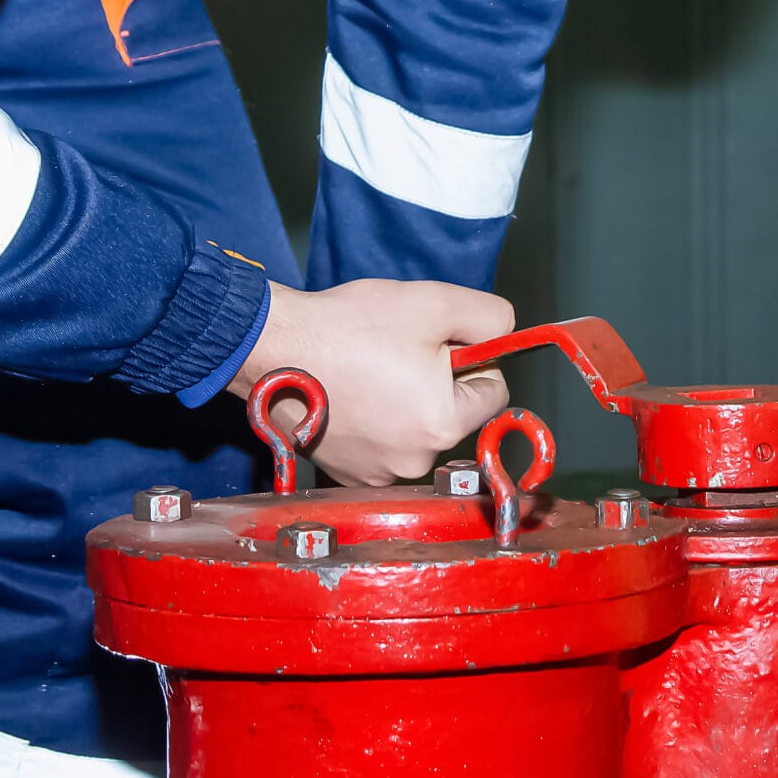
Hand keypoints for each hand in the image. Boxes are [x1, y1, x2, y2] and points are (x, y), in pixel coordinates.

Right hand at [229, 279, 514, 485]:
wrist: (271, 348)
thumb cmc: (349, 327)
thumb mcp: (434, 302)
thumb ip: (489, 316)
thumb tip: (506, 333)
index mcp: (442, 425)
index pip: (494, 392)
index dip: (473, 360)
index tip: (438, 343)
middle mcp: (414, 462)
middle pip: (452, 413)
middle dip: (436, 383)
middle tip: (395, 351)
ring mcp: (376, 474)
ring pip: (416, 429)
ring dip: (403, 402)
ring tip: (366, 371)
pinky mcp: (346, 475)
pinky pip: (381, 445)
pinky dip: (373, 423)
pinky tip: (349, 394)